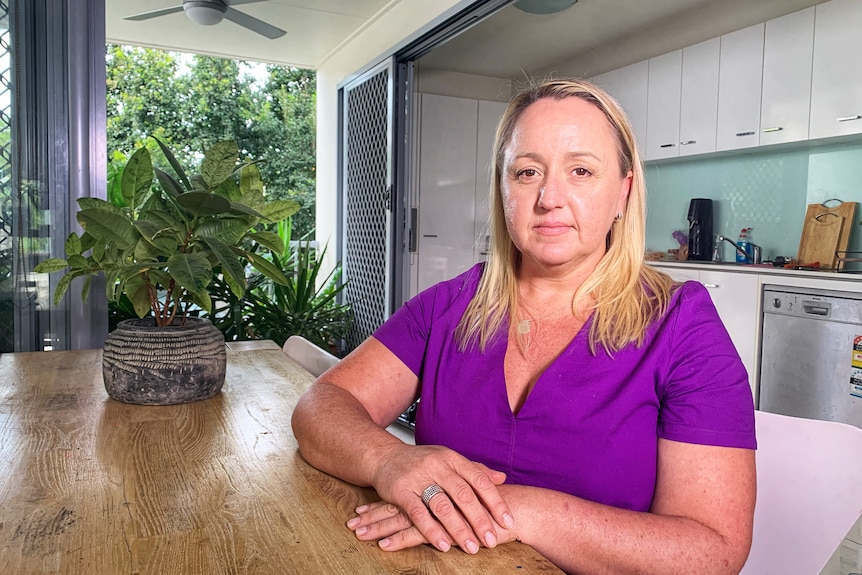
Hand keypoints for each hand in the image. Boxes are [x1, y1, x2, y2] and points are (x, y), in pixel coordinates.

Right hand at [367, 447, 513, 553]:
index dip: (495, 501)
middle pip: (463, 495)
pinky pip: (419, 513)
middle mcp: (437, 466)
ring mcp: (418, 478)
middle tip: (491, 540)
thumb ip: (475, 470)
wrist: (384, 456)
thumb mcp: (449, 460)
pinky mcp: (401, 491)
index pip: (479, 480)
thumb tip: (502, 478)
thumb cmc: (421, 461)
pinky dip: (432, 531)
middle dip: (480, 520)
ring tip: (471, 547)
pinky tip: (443, 545)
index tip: (508, 521)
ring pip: (443, 505)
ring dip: (459, 529)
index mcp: (452, 459)